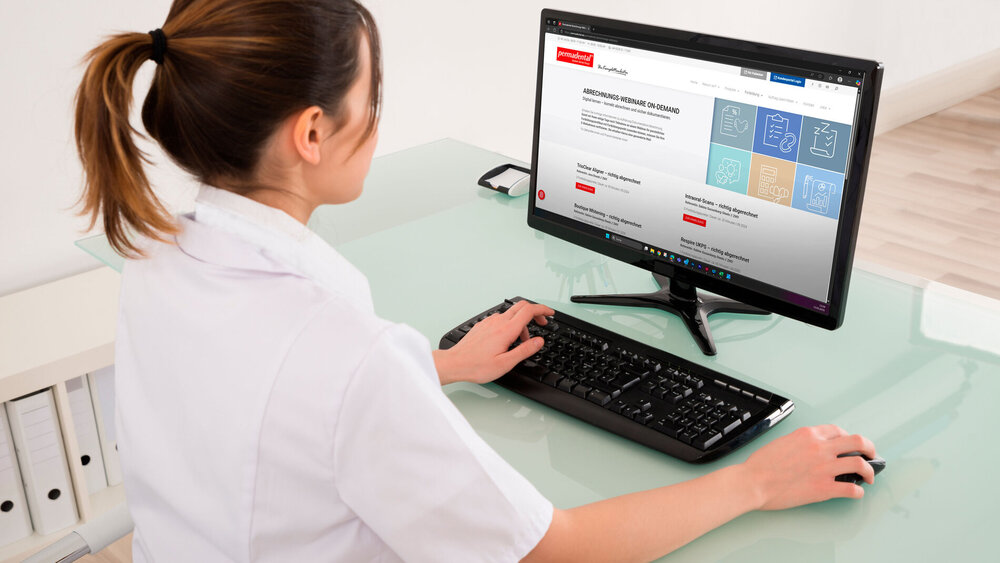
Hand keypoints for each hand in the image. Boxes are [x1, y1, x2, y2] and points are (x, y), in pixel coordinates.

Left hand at [433, 301, 554, 384]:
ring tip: (521, 341)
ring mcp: (489, 322)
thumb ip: (525, 350)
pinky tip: (507, 339)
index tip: (550, 314)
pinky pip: (501, 319)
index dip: (543, 310)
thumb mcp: (506, 363)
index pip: (529, 311)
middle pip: (521, 306)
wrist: (455, 363)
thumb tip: (539, 341)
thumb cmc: (477, 366)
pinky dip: (510, 325)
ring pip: (511, 314)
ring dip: (521, 323)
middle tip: (542, 324)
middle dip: (535, 313)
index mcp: (506, 330)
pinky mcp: (483, 325)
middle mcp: (498, 322)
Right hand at [742, 425, 876, 510]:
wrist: (753, 482)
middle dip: (869, 448)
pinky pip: (851, 489)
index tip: (850, 444)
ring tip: (869, 476)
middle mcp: (820, 448)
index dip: (847, 437)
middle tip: (871, 455)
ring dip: (869, 471)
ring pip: (860, 464)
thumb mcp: (782, 442)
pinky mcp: (824, 488)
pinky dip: (858, 492)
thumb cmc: (761, 465)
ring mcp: (824, 468)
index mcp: (808, 435)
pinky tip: (856, 493)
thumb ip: (801, 442)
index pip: (837, 430)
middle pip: (857, 442)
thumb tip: (811, 448)